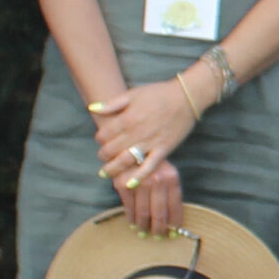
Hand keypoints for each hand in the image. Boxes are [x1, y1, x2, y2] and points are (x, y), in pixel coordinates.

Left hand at [92, 78, 201, 192]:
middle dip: (103, 155)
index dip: (99, 139)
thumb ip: (112, 103)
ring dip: (113, 169)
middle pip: (111, 150)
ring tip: (106, 173)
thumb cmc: (159, 93)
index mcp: (127, 118)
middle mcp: (136, 132)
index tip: (102, 139)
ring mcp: (150, 142)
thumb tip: (92, 108)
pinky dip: (139, 176)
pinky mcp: (163, 150)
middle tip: (103, 156)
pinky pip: (149, 166)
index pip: (104, 135)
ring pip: (125, 160)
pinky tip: (129, 184)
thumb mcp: (133, 93)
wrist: (186, 97)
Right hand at [116, 159, 183, 236]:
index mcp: (171, 178)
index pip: (175, 206)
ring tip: (145, 233)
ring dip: (144, 227)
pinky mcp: (123, 185)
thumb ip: (170, 192)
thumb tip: (172, 220)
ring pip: (143, 213)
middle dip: (159, 229)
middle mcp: (157, 181)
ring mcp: (139, 183)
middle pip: (159, 213)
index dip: (175, 223)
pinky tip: (134, 224)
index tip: (174, 234)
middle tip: (159, 237)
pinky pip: (129, 208)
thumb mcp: (167, 172)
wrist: (130, 148)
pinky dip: (131, 218)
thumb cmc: (152, 164)